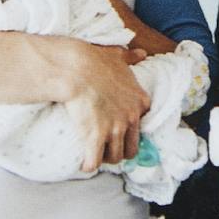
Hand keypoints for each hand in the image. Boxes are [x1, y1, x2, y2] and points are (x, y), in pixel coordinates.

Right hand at [57, 38, 149, 170]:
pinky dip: (89, 165)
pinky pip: (94, 162)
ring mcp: (115, 129)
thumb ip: (130, 58)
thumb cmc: (95, 61)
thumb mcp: (117, 56)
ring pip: (115, 157)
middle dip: (121, 150)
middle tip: (109, 147)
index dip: (130, 129)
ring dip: (106, 158)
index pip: (142, 125)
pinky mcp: (96, 137)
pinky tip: (84, 165)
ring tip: (96, 155)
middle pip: (132, 148)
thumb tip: (141, 53)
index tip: (120, 129)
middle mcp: (131, 118)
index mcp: (139, 101)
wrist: (76, 68)